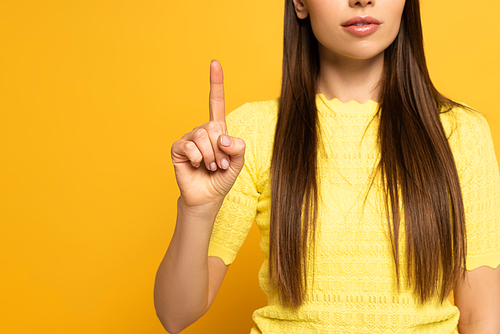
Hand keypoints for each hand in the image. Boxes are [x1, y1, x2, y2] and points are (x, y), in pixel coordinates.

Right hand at [171, 60, 245, 207]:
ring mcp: (189, 139)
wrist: (207, 197)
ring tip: (211, 167)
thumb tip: (222, 137)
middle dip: (219, 149)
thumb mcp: (238, 163)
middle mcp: (202, 131)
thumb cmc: (222, 178)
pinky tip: (196, 165)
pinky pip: (188, 145)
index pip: (216, 102)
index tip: (214, 63)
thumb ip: (238, 147)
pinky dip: (196, 157)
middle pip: (212, 126)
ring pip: (201, 136)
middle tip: (220, 164)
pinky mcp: (178, 149)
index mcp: (218, 130)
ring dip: (210, 156)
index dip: (216, 83)